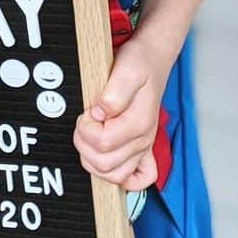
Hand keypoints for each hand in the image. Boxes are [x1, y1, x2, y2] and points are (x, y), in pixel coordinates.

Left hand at [73, 38, 167, 190]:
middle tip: (85, 123)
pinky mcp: (142, 148)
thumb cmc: (139, 63)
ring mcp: (143, 146)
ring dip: (94, 161)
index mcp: (139, 122)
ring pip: (114, 175)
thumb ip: (112, 95)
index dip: (86, 128)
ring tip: (91, 136)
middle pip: (105, 164)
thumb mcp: (125, 70)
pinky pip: (136, 179)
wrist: (152, 58)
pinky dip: (119, 176)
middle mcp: (143, 139)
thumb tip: (99, 114)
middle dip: (85, 144)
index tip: (87, 112)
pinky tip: (108, 157)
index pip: (102, 143)